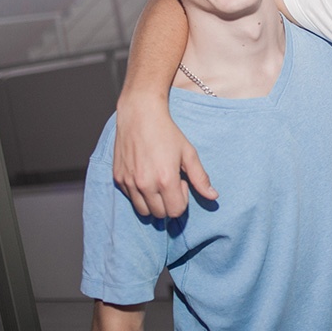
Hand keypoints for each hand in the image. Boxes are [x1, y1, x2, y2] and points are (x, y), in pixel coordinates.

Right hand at [112, 94, 214, 217]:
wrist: (140, 115)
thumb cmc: (166, 132)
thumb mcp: (188, 153)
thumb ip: (200, 178)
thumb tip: (213, 196)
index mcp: (165, 180)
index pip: (176, 211)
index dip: (181, 200)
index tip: (180, 182)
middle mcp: (145, 184)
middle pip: (160, 214)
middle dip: (168, 203)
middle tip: (169, 182)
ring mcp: (129, 182)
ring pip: (143, 211)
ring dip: (153, 202)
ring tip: (157, 182)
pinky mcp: (118, 178)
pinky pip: (130, 198)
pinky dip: (139, 194)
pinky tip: (145, 175)